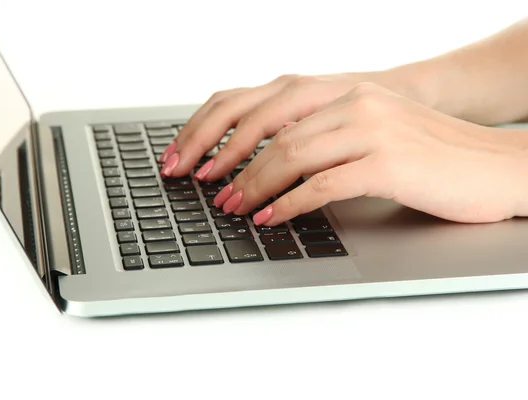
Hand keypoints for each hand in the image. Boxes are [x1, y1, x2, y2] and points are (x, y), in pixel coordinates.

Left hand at [212, 82, 527, 223]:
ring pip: (290, 153)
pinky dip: (289, 203)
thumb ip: (319, 136)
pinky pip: (323, 184)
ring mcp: (372, 128)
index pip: (259, 100)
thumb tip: (261, 162)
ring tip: (230, 207)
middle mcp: (352, 100)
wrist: (494, 163)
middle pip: (266, 125)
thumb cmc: (427, 153)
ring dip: (252, 184)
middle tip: (198, 183)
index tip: (188, 154)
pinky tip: (270, 217)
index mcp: (341, 90)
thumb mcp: (366, 131)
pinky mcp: (389, 162)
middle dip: (223, 156)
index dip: (215, 127)